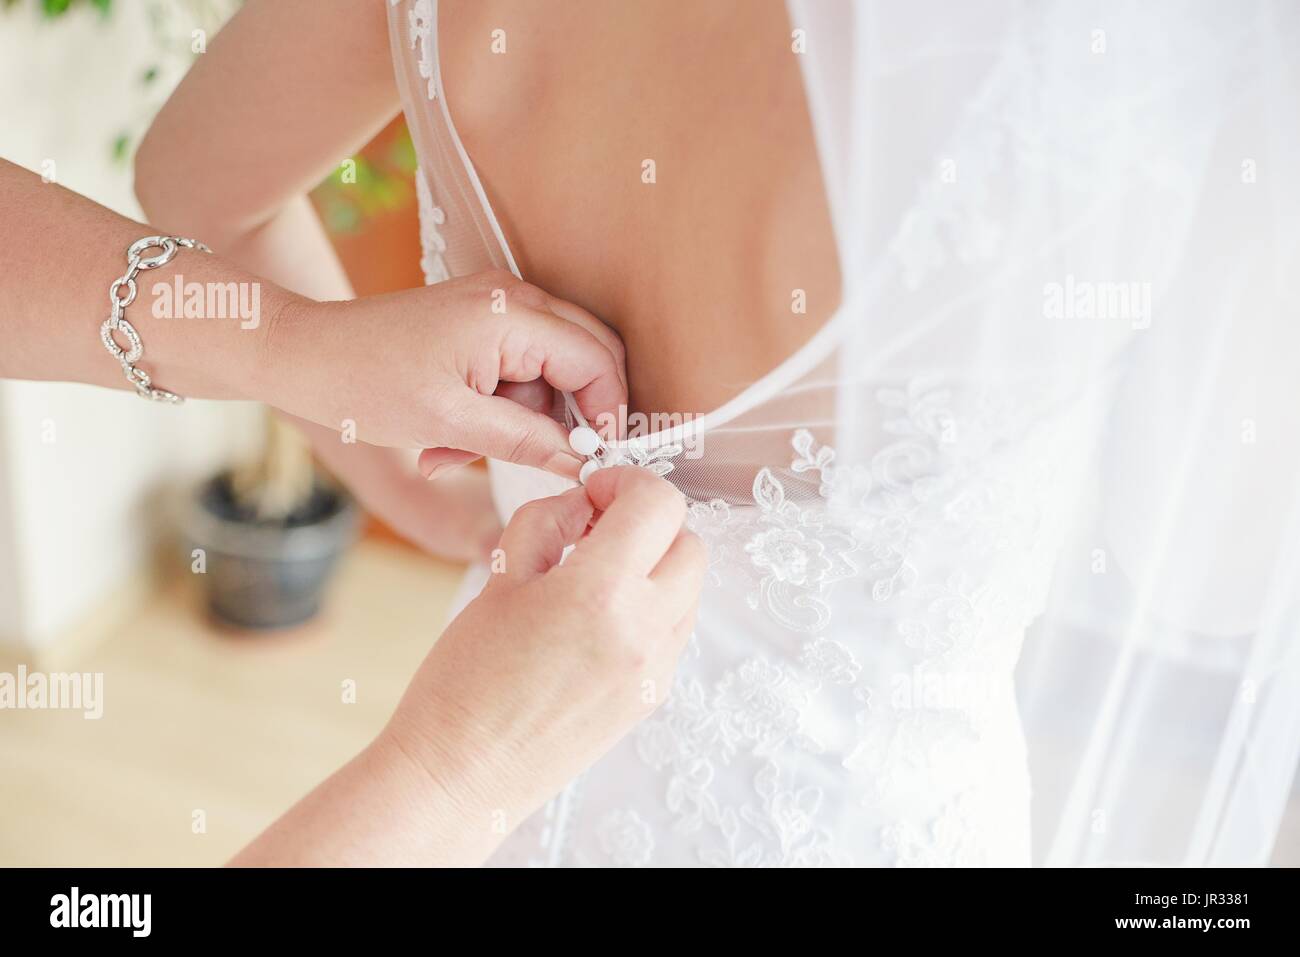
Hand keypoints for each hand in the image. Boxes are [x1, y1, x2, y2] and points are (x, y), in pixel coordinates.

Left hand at [262, 270, 626, 478]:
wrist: (302, 355)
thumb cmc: (364, 383)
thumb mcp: (451, 424)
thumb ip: (529, 441)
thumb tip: (582, 461)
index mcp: (510, 314)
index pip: (596, 361)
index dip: (607, 414)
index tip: (597, 460)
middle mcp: (512, 297)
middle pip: (586, 358)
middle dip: (568, 417)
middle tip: (546, 460)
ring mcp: (496, 305)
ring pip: (549, 372)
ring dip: (520, 421)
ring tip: (459, 453)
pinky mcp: (479, 320)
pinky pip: (517, 368)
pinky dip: (497, 408)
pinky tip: (452, 436)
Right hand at [382, 466, 705, 862]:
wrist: (461, 776)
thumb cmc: (464, 684)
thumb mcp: (498, 580)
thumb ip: (547, 525)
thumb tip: (582, 505)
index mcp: (601, 593)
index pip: (659, 506)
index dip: (627, 483)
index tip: (595, 493)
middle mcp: (643, 632)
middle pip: (689, 543)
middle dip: (649, 523)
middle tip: (595, 529)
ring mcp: (655, 670)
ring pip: (689, 588)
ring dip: (655, 565)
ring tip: (593, 576)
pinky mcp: (651, 698)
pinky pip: (674, 631)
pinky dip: (651, 607)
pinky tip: (598, 618)